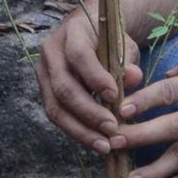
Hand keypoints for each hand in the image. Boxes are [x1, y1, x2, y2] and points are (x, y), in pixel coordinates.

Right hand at [37, 4, 142, 154]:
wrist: (87, 33)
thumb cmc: (109, 40)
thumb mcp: (123, 45)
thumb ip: (128, 61)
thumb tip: (134, 77)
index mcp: (72, 32)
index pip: (78, 55)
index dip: (95, 78)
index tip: (115, 97)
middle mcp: (51, 51)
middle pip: (63, 87)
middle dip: (89, 112)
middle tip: (112, 129)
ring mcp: (43, 72)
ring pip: (55, 107)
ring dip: (80, 130)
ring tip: (103, 146)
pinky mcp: (44, 90)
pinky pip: (56, 114)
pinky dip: (76, 130)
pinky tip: (94, 141)